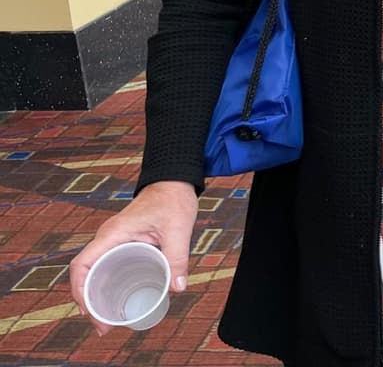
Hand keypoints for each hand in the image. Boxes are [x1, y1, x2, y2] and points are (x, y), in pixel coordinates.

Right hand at [69, 181, 197, 334]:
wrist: (174, 181)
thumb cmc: (173, 199)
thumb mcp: (178, 229)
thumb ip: (177, 257)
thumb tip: (178, 287)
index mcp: (113, 233)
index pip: (82, 264)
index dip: (80, 290)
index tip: (90, 312)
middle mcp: (108, 237)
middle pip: (85, 273)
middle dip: (89, 301)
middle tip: (104, 325)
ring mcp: (114, 239)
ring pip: (95, 270)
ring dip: (97, 294)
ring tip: (108, 319)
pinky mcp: (123, 241)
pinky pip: (107, 265)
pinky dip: (107, 283)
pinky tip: (116, 299)